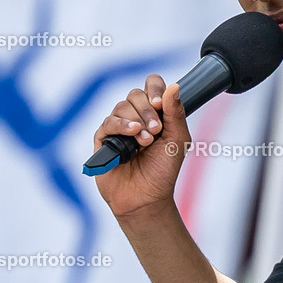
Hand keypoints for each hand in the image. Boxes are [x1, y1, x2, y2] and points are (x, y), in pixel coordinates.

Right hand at [92, 75, 191, 217]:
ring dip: (137, 122)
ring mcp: (118, 127)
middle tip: (157, 131)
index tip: (160, 103)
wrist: (147, 197)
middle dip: (148, 111)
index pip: (151, 85)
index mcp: (155, 113)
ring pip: (122, 107)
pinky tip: (132, 136)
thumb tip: (174, 87)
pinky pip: (108, 122)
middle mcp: (135, 116)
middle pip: (136, 95)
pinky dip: (121, 126)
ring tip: (145, 142)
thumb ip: (176, 113)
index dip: (155, 88)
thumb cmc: (162, 171)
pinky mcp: (103, 139)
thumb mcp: (178, 140)